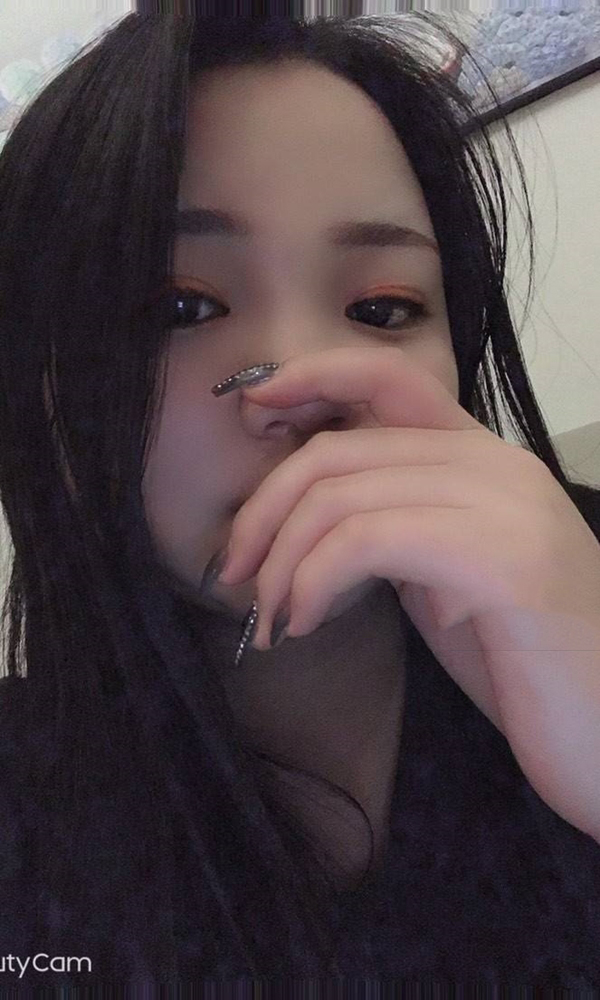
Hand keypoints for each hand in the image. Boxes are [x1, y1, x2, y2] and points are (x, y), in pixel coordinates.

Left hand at [219, 345, 599, 842]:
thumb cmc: (520, 660)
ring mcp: (504, 503)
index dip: (310, 376)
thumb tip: (300, 510)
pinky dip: (312, 580)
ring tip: (270, 615)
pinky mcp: (502, 557)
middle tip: (234, 570)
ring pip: (342, 493)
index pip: (388, 375)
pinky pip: (368, 540)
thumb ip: (392, 522)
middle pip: (341, 446)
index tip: (250, 408)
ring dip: (280, 559)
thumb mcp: (440, 572)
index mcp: (482, 457)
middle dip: (265, 508)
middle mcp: (496, 463)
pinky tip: (304, 623)